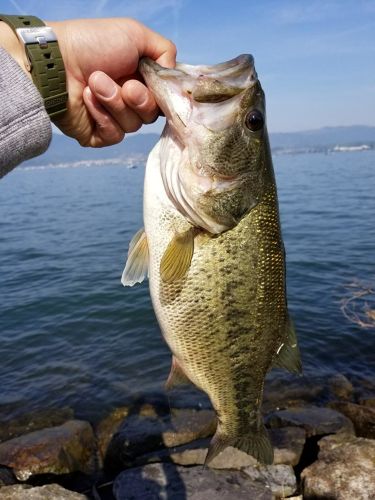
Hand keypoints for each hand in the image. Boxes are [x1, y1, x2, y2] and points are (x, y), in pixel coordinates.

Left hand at [48, 18, 175, 146]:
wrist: (55, 62)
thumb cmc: (92, 43)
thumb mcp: (136, 34)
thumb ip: (165, 51)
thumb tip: (172, 75)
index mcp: (139, 79)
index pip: (163, 99)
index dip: (161, 96)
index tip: (154, 84)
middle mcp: (127, 100)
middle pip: (150, 115)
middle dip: (138, 99)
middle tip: (123, 84)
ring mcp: (112, 118)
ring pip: (132, 126)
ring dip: (114, 103)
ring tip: (94, 82)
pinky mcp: (97, 134)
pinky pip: (114, 135)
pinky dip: (102, 116)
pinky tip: (87, 99)